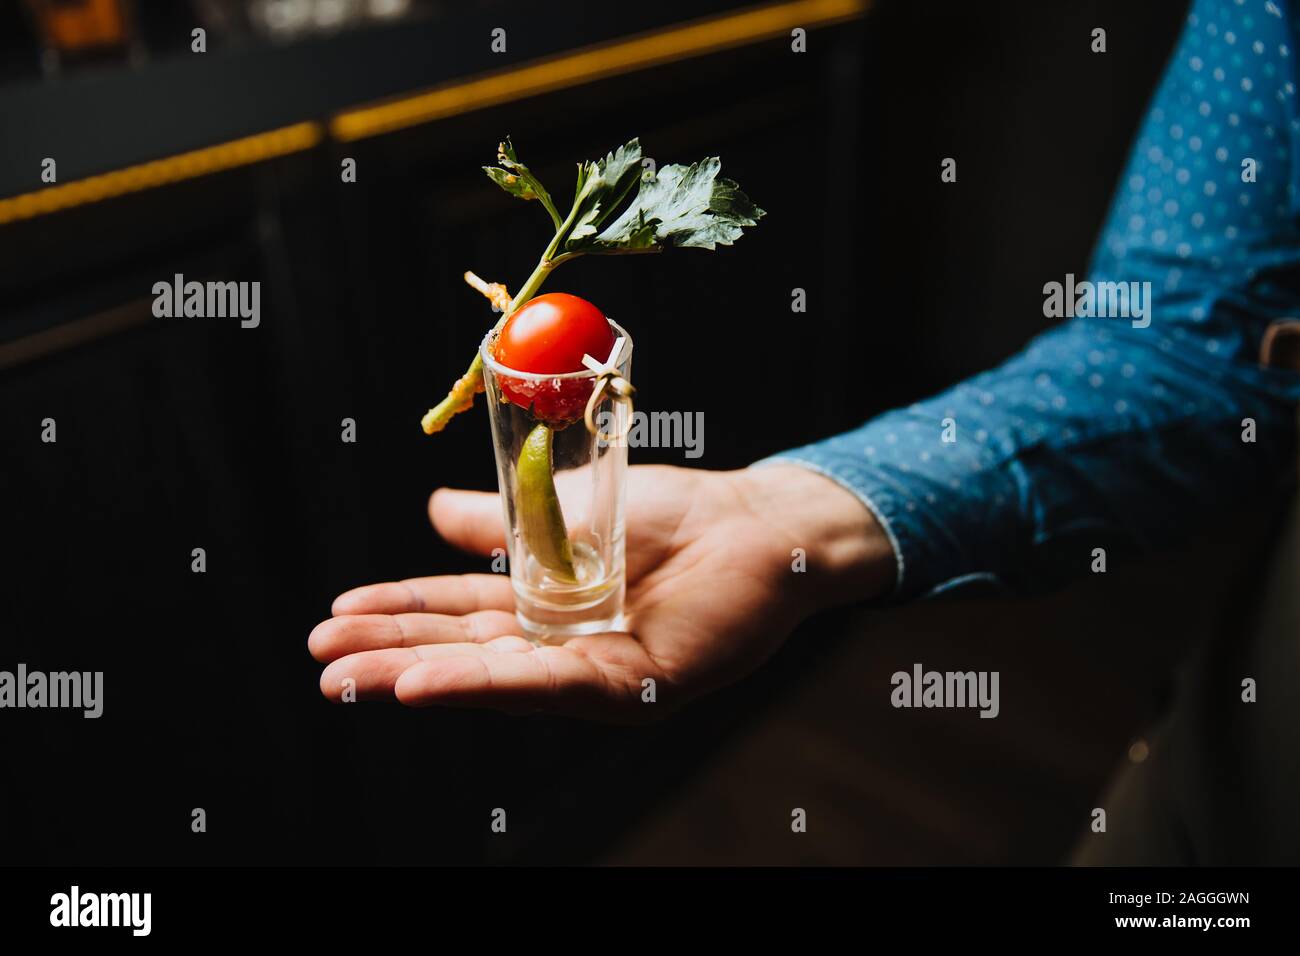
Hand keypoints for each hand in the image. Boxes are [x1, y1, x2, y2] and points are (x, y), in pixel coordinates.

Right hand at [309, 464, 893, 720]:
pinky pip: (553, 686)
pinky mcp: (635, 685)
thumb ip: (499, 524)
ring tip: (353, 679)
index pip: (457, 612)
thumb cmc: (669, 514)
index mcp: (542, 604)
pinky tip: (427, 683)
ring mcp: (596, 669)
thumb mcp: (560, 512)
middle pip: (465, 652)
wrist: (754, 517)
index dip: (399, 612)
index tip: (337, 612)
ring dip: (421, 677)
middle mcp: (561, 644)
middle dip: (391, 654)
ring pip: (497, 678)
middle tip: (321, 658)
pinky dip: (486, 685)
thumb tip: (433, 511)